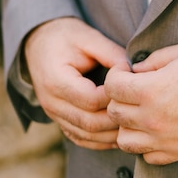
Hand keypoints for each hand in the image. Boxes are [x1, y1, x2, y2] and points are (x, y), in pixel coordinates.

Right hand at [24, 17, 126, 149]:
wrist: (39, 43)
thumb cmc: (66, 37)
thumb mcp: (88, 37)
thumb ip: (111, 53)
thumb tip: (134, 71)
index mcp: (56, 80)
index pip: (91, 100)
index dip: (114, 96)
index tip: (130, 85)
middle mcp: (51, 102)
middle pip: (90, 123)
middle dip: (117, 118)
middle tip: (137, 107)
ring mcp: (53, 115)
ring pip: (86, 136)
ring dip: (111, 133)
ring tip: (133, 121)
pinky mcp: (59, 120)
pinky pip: (80, 138)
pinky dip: (100, 140)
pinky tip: (118, 131)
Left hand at [105, 41, 177, 164]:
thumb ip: (154, 59)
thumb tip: (136, 70)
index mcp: (151, 91)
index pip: (111, 87)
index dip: (115, 75)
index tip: (125, 72)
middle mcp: (152, 119)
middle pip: (114, 113)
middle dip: (119, 98)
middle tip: (133, 89)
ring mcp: (163, 140)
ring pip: (124, 140)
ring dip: (127, 124)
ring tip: (141, 111)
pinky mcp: (176, 154)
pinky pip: (146, 155)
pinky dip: (145, 143)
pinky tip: (156, 128)